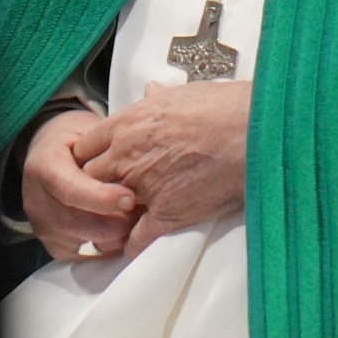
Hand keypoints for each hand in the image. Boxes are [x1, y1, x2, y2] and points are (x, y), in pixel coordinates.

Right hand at [22, 108, 137, 261]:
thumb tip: (135, 174)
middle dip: (112, 222)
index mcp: (44, 163)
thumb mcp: (89, 131)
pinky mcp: (49, 240)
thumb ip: (106, 152)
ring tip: (134, 222)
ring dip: (111, 237)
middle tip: (141, 213)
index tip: (130, 198)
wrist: (49, 150)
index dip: (100, 198)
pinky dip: (102, 248)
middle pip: (73, 221)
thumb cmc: (76, 139)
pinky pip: (76, 255)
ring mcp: (39, 222)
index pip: (69, 189)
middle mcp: (35, 197)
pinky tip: (120, 234)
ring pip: (77, 240)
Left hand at [77, 80, 251, 257]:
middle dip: (95, 185)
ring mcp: (144, 188)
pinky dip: (131, 246)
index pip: (85, 146)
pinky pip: (136, 240)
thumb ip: (158, 97)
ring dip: (108, 217)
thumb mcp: (183, 93)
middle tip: (107, 191)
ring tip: (113, 223)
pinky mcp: (166, 215)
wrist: (253, 133)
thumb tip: (150, 90)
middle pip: (88, 178)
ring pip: (106, 210)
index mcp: (127, 124)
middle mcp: (127, 157)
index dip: (91, 156)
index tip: (101, 162)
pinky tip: (133, 246)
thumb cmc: (223, 107)